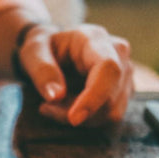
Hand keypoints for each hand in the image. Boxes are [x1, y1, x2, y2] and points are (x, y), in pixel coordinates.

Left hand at [17, 24, 133, 125]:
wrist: (54, 48)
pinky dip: (87, 119)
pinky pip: (109, 116)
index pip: (108, 69)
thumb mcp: (32, 52)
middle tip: (46, 107)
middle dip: (77, 111)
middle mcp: (118, 54)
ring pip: (112, 112)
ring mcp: (125, 73)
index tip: (73, 118)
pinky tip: (68, 106)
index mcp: (95, 39)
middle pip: (111, 97)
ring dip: (81, 117)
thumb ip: (42, 70)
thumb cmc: (44, 47)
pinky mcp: (124, 91)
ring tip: (55, 104)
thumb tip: (56, 96)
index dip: (94, 97)